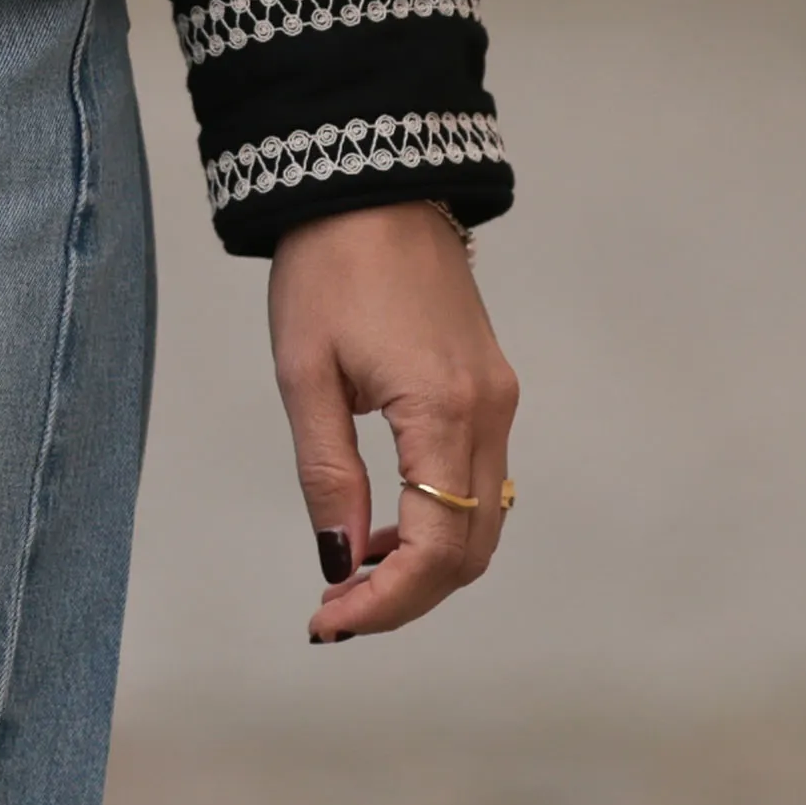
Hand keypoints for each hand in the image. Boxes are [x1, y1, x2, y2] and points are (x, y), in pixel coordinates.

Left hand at [266, 200, 517, 645]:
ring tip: (351, 575)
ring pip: (483, 523)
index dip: (386, 601)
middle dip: (407, 597)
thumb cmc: (329, 267)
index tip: (327, 620)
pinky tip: (384, 527)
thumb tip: (339, 561)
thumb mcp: (306, 376)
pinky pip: (480, 484)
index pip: (436, 548)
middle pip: (471, 551)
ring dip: (425, 565)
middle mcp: (490, 414)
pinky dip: (440, 523)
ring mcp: (499, 401)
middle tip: (334, 612)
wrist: (373, 183)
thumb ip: (327, 475)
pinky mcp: (492, 388)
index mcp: (444, 411)